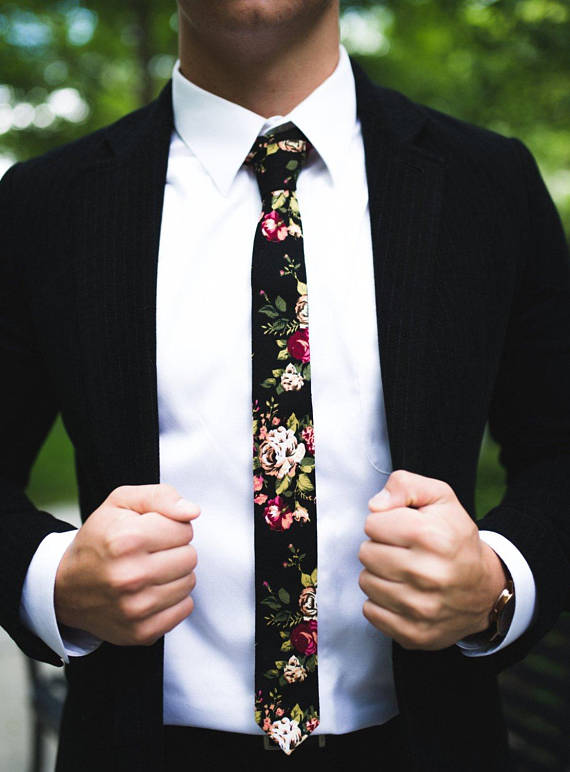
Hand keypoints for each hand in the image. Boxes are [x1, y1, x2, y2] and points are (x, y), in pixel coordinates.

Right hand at [55, 484, 198, 646]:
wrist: (65, 587)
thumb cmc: (100, 539)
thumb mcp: (121, 503)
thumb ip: (160, 496)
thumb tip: (192, 511)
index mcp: (126, 540)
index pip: (185, 529)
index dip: (171, 527)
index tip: (151, 532)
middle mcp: (130, 576)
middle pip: (190, 557)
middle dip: (175, 550)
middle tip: (150, 552)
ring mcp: (135, 609)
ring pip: (189, 582)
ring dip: (175, 575)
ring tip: (149, 571)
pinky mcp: (141, 632)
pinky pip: (184, 608)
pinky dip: (173, 599)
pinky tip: (151, 591)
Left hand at [358, 470, 506, 649]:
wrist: (484, 589)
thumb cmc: (454, 538)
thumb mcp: (440, 498)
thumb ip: (404, 485)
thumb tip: (375, 506)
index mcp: (432, 536)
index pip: (372, 524)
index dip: (384, 523)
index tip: (401, 529)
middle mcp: (428, 574)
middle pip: (366, 553)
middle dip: (379, 548)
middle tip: (401, 551)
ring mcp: (421, 608)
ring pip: (366, 582)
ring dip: (379, 575)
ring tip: (403, 572)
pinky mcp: (414, 634)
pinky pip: (371, 612)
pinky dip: (381, 602)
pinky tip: (402, 594)